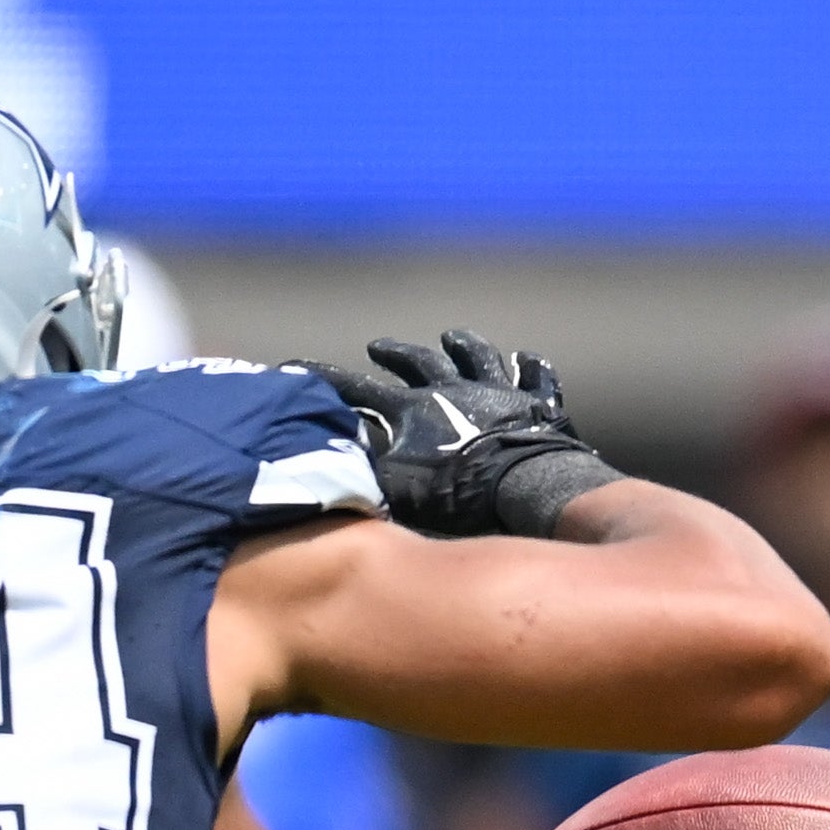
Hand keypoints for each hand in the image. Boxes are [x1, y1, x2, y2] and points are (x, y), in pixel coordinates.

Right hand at [321, 331, 615, 539]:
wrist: (524, 486)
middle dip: (395, 354)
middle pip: (419, 362)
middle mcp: (454, 388)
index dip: (323, 379)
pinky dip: (531, 368)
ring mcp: (499, 392)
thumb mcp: (395, 487)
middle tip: (377, 346)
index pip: (358, 389)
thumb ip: (360, 469)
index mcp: (415, 408)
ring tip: (452, 336)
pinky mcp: (537, 404)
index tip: (292, 367)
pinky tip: (529, 358)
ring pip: (478, 357)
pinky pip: (535, 378)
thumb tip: (327, 457)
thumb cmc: (457, 493)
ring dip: (463, 345)